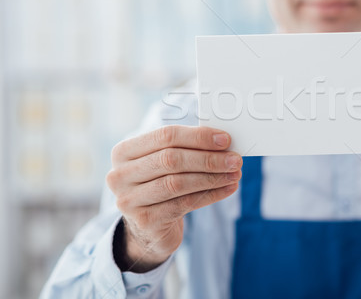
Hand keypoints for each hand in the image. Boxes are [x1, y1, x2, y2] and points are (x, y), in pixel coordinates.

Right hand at [107, 125, 241, 271]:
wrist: (148, 228)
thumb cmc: (161, 185)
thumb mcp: (165, 164)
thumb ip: (187, 149)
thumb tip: (223, 141)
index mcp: (124, 151)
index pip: (165, 136)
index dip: (198, 136)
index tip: (226, 140)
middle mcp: (120, 174)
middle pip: (171, 159)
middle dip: (208, 158)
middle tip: (235, 159)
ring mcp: (129, 200)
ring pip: (178, 183)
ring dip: (212, 177)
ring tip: (235, 174)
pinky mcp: (145, 221)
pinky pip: (184, 204)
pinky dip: (210, 195)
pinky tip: (228, 189)